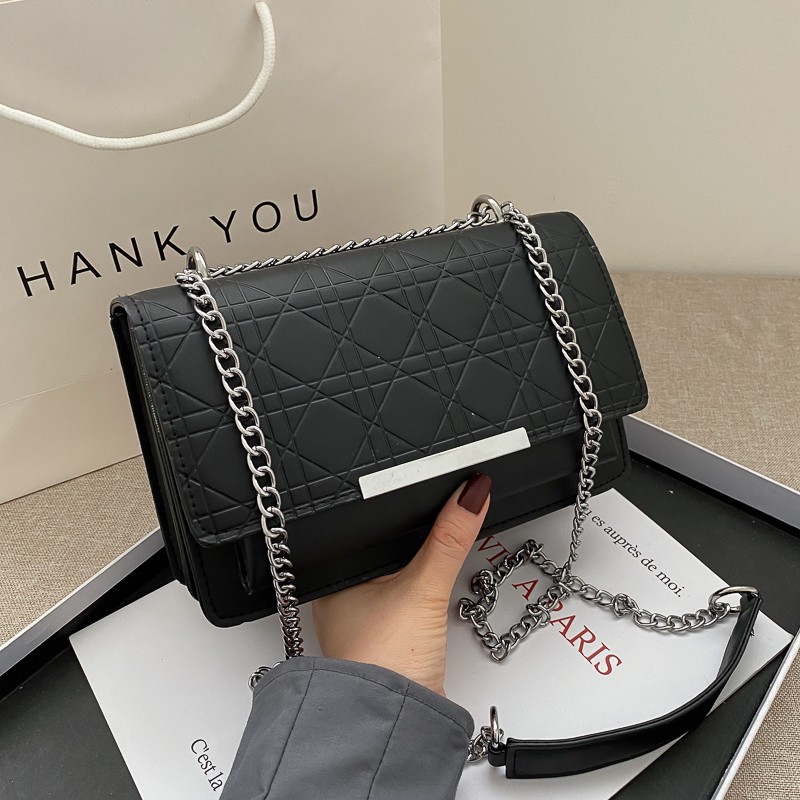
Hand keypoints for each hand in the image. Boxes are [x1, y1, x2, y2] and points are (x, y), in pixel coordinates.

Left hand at [312, 473, 490, 695]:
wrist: (396, 725)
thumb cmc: (384, 664)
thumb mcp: (423, 588)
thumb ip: (449, 539)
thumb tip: (470, 494)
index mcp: (333, 579)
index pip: (363, 529)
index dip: (392, 510)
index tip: (416, 488)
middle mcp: (344, 599)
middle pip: (384, 551)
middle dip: (412, 536)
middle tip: (438, 511)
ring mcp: (368, 622)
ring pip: (398, 576)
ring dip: (420, 566)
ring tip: (439, 549)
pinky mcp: (392, 640)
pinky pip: (411, 600)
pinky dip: (426, 591)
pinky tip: (437, 590)